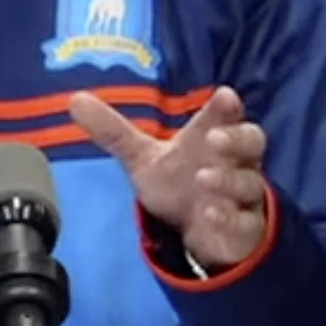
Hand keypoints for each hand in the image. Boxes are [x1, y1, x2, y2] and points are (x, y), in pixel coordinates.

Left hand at [70, 85, 269, 270]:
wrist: (196, 228)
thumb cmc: (177, 181)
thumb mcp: (142, 158)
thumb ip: (113, 132)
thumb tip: (74, 99)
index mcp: (212, 136)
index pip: (225, 115)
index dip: (226, 106)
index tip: (224, 96)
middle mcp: (234, 161)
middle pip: (251, 141)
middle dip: (236, 138)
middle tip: (214, 139)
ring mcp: (242, 194)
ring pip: (248, 182)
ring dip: (228, 179)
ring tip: (204, 178)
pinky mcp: (244, 226)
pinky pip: (245, 221)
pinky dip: (230, 217)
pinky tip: (210, 214)